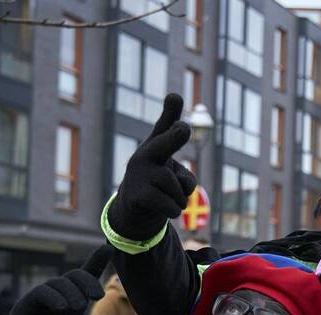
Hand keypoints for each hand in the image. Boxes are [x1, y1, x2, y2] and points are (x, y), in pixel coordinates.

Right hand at [0, 245, 123, 314]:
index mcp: (75, 297)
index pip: (88, 274)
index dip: (98, 260)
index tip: (109, 248)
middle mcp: (62, 292)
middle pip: (77, 275)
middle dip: (89, 282)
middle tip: (98, 296)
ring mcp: (45, 295)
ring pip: (61, 282)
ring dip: (73, 292)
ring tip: (79, 306)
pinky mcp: (30, 301)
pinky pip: (43, 292)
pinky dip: (54, 297)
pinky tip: (62, 307)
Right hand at [108, 93, 196, 240]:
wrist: (134, 207)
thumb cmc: (159, 181)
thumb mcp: (172, 166)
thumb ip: (185, 168)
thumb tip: (184, 161)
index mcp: (156, 146)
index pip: (165, 126)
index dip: (171, 112)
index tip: (175, 96)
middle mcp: (145, 155)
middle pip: (163, 145)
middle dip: (175, 136)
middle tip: (183, 128)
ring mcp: (139, 175)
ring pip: (179, 189)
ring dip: (181, 199)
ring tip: (167, 196)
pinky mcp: (138, 196)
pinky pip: (173, 206)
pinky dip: (174, 211)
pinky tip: (162, 207)